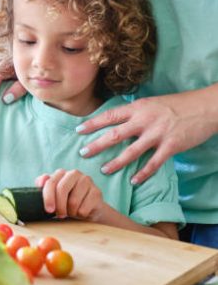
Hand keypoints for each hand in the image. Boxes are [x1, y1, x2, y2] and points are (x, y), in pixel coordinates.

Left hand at [36, 169, 104, 220]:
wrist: (88, 209)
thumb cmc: (66, 201)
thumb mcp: (53, 195)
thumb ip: (44, 187)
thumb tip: (39, 183)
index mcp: (61, 173)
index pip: (51, 182)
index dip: (48, 197)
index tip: (48, 210)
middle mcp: (74, 173)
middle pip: (62, 189)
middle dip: (59, 206)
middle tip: (60, 215)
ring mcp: (87, 181)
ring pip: (73, 201)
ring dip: (70, 212)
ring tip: (71, 212)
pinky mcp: (97, 192)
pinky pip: (84, 208)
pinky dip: (80, 214)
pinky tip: (81, 212)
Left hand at [77, 88, 217, 183]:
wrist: (205, 107)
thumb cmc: (177, 105)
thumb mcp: (151, 103)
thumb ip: (135, 113)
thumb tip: (116, 121)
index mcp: (138, 108)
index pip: (110, 116)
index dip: (93, 123)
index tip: (78, 131)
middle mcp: (145, 120)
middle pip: (115, 134)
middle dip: (97, 145)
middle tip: (83, 153)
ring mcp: (158, 134)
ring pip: (131, 151)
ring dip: (116, 162)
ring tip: (104, 170)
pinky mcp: (171, 146)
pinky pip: (154, 163)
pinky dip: (143, 173)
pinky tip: (134, 181)